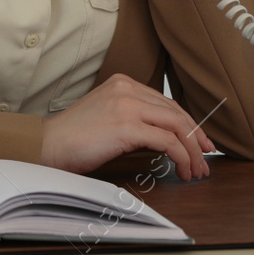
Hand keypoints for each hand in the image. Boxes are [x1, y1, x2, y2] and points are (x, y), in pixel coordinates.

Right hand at [40, 72, 215, 179]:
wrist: (48, 145)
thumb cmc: (73, 138)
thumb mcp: (107, 117)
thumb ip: (133, 118)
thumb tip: (165, 139)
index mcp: (124, 83)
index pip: (168, 103)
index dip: (189, 125)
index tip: (201, 143)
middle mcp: (128, 89)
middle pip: (177, 113)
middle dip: (197, 138)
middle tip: (206, 159)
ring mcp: (127, 105)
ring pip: (177, 126)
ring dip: (192, 151)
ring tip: (196, 171)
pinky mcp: (126, 126)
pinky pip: (167, 141)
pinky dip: (181, 157)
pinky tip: (182, 170)